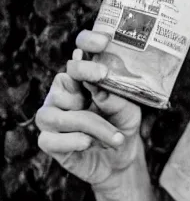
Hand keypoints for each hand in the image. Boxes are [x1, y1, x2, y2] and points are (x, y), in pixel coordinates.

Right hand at [35, 30, 143, 188]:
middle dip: (84, 82)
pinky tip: (89, 144)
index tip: (102, 42)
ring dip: (89, 125)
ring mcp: (52, 118)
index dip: (84, 47)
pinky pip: (49, 139)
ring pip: (55, 115)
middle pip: (61, 81)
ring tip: (114, 137)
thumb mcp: (128, 109)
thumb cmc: (123, 126)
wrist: (122, 158)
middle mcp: (62, 95)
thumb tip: (99, 87)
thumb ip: (115, 96)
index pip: (76, 59)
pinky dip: (73, 142)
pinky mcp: (49, 142)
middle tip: (104, 83)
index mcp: (81, 82)